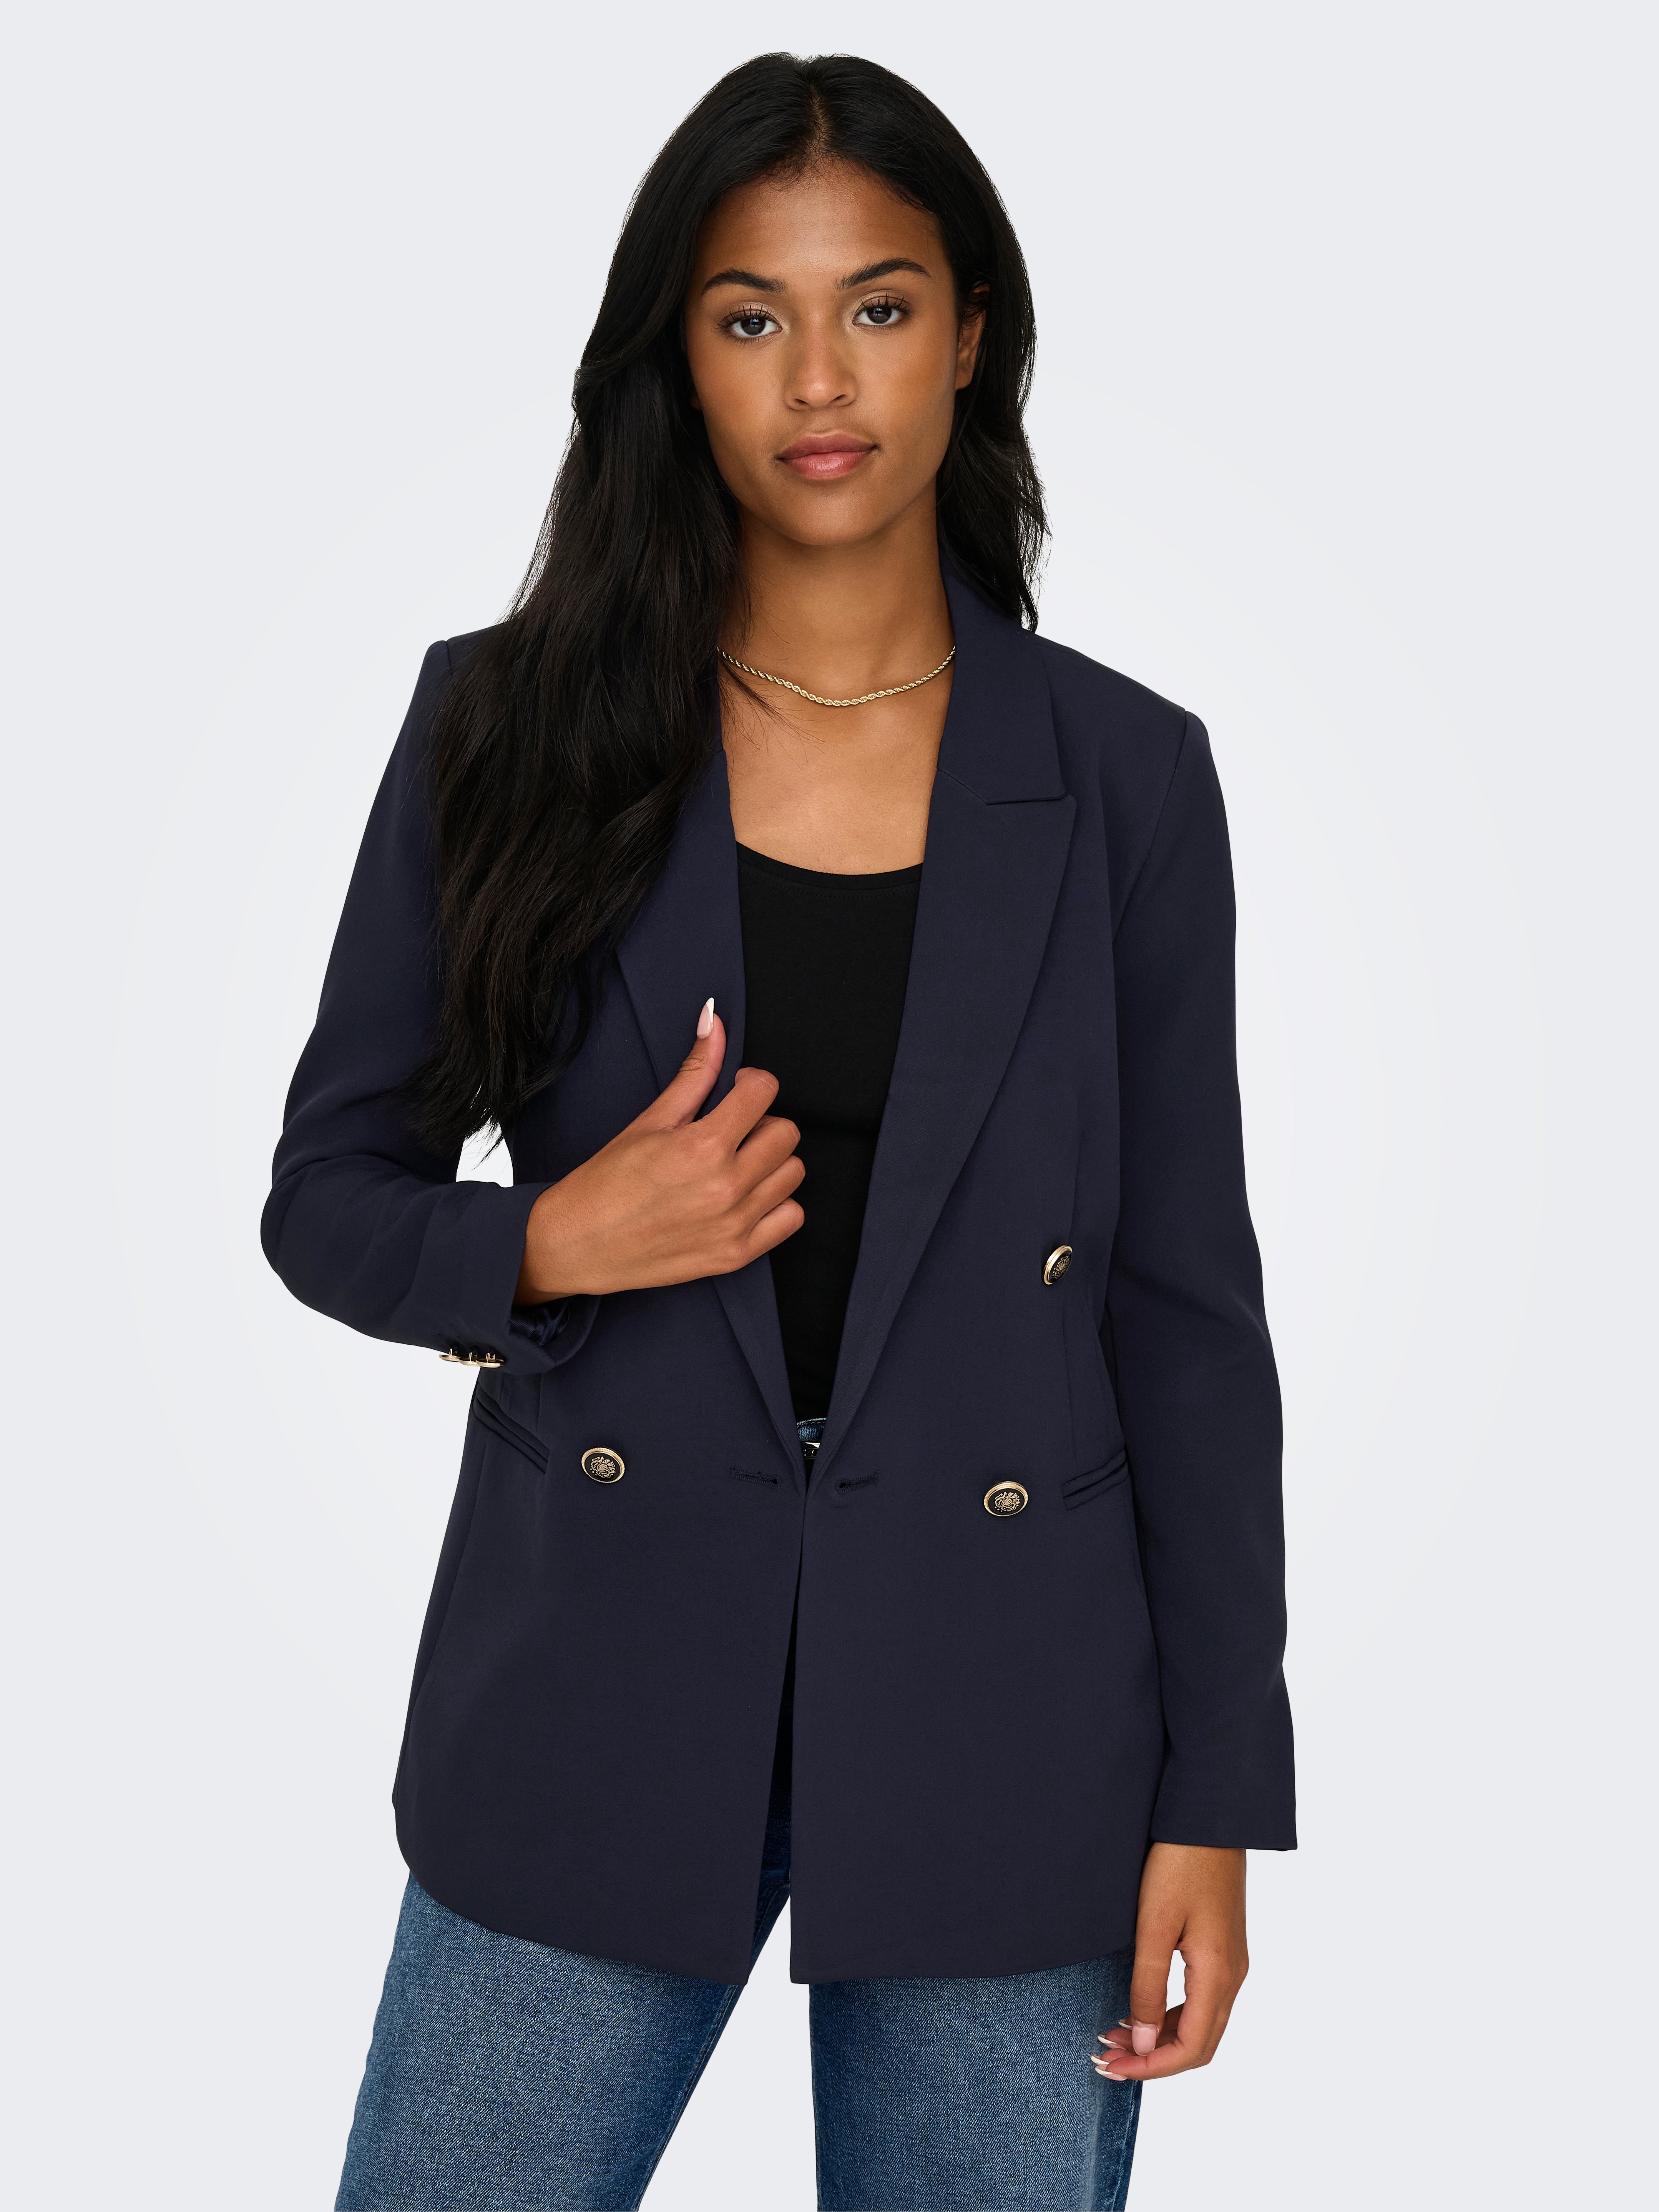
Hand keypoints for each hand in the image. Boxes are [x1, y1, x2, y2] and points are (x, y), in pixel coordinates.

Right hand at [515, 999, 803, 1300]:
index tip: (734, 1092)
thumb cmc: (606, 1184)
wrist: (578, 1245)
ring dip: (770, 1162)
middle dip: (762, 1123)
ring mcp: (735, 1224)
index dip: (750, 1084)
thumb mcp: (650, 1120)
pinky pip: (791, 1217)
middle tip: (731, 1131)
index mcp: (703, 1146)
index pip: (764, 1091)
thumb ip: (694, 1073)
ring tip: (735, 1165)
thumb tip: (714, 1022)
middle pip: (786, 1133)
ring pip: (792, 1173)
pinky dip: (776, 1204)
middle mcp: (726, 1187)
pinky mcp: (737, 1255)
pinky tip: (745, 1197)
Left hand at [1094, 1844, 1247, 2082]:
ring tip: (1116, 2036)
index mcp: (1219, 1974)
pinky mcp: (1223, 1948)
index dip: (1151, 2068)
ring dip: (1161, 2039)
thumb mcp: (1153, 1925)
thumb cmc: (1179, 1863)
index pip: (1192, 2048)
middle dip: (1153, 2059)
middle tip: (1106, 2057)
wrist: (1209, 1816)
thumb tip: (1146, 2044)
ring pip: (1202, 2024)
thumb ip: (1149, 1987)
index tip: (1110, 2067)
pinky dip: (1172, 2016)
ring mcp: (1232, 1962)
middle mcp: (1233, 1976)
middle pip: (1199, 2044)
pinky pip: (1202, 2000)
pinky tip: (1142, 2009)